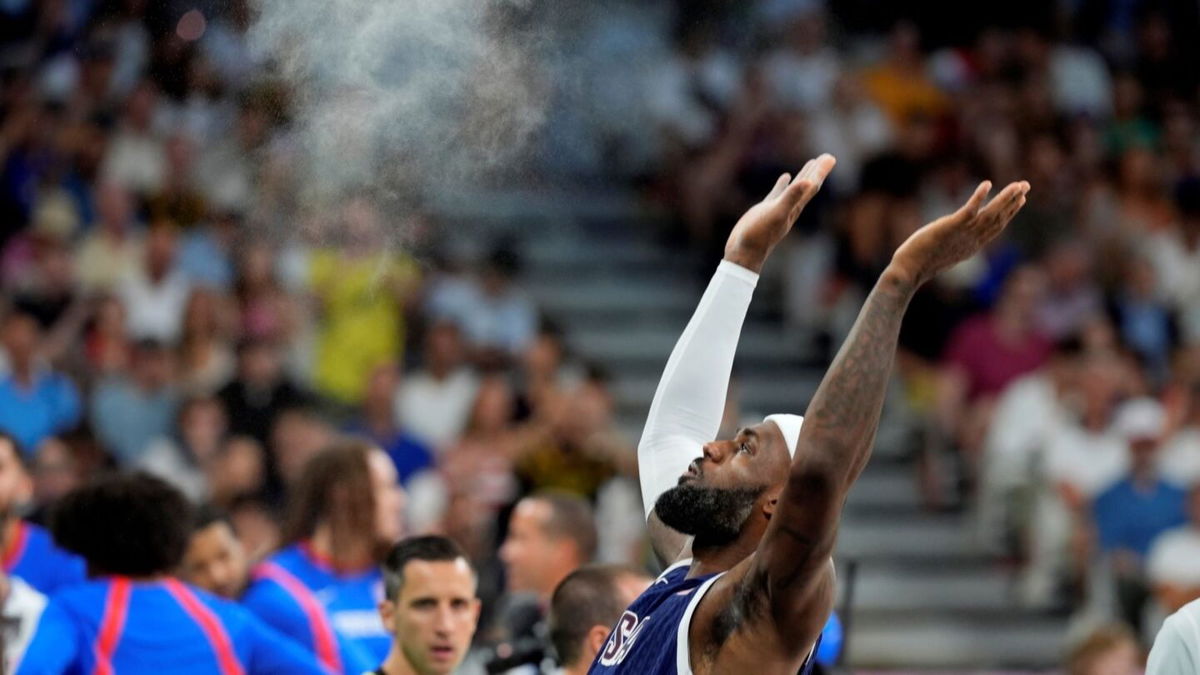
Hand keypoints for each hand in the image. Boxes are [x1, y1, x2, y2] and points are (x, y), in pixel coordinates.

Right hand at [723, 154, 835, 272]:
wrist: (744, 251)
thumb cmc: (759, 235)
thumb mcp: (775, 213)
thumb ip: (791, 198)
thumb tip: (808, 182)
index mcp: (795, 207)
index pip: (812, 186)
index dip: (821, 172)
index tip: (830, 157)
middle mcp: (791, 207)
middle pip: (808, 185)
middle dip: (818, 171)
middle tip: (828, 157)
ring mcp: (779, 208)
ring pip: (795, 188)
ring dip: (804, 176)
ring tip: (811, 163)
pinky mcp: (767, 209)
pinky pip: (779, 193)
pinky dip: (784, 184)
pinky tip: (785, 177)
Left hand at [889, 180, 1028, 286]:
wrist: (909, 271)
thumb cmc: (921, 262)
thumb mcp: (945, 253)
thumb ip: (955, 244)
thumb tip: (956, 240)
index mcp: (972, 245)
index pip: (996, 227)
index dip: (1009, 213)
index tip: (1021, 199)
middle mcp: (972, 240)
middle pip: (998, 219)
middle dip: (1013, 202)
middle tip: (1026, 185)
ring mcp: (962, 234)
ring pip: (990, 214)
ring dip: (1005, 198)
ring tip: (1018, 185)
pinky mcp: (950, 227)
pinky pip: (968, 210)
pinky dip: (979, 197)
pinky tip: (987, 184)